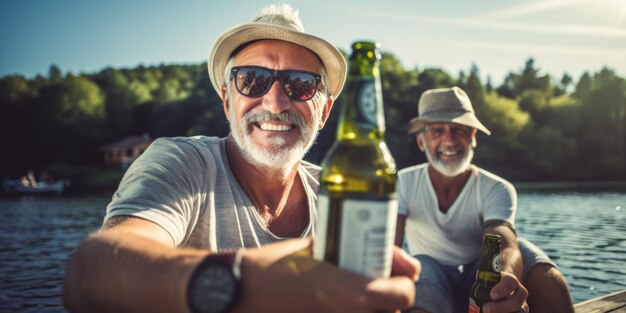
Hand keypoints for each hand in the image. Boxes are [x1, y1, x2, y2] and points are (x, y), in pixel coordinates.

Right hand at [232, 238, 419, 312]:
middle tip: (371, 286)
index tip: (395, 276)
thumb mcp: (316, 247)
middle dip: (386, 300)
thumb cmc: (275, 266)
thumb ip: (347, 252)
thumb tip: (373, 251)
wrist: (242, 289)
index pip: (405, 295)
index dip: (404, 284)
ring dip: (370, 310)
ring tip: (351, 297)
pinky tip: (334, 306)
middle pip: (392, 312)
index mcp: (356, 291)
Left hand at [482, 271, 528, 312]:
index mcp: (511, 280)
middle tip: (486, 309)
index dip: (503, 288)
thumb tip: (476, 285)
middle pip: (516, 300)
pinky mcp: (521, 312)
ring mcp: (522, 304)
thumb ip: (482, 281)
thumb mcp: (486, 279)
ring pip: (521, 311)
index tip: (492, 295)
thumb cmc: (490, 284)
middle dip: (501, 307)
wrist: (499, 288)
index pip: (511, 282)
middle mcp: (520, 292)